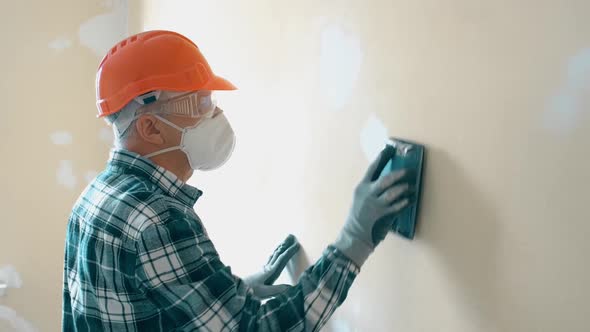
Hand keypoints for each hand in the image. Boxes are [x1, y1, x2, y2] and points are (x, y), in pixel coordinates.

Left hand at [243, 234, 299, 298]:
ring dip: (280, 247)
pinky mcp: (260, 271)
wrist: (235, 289)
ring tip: (285, 241)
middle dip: (285, 245)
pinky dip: (275, 253)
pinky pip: (270, 258)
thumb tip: (291, 287)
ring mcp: (263, 268)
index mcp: (269, 271)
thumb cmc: (249, 291)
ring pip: (273, 255)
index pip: (281, 259)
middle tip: (292, 236)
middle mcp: (266, 267)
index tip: (297, 245)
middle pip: (277, 253)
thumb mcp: (264, 292)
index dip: (289, 252)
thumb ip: (277, 289)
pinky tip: (274, 254)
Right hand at [333, 146, 412, 265]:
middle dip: (398, 174)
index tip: (389, 149)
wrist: (354, 234)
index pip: (372, 169)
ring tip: (410, 187)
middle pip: (385, 180)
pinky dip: (404, 202)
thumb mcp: (362, 199)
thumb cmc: (359, 216)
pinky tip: (410, 200)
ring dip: (403, 189)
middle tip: (408, 171)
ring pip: (392, 193)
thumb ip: (373, 190)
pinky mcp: (381, 214)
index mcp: (361, 187)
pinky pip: (396, 206)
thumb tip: (389, 180)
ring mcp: (374, 204)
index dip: (381, 158)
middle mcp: (367, 193)